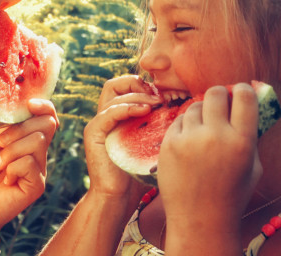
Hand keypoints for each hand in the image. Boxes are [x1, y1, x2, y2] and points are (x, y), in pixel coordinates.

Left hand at [0, 99, 58, 252]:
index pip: (48, 115)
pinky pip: (30, 164)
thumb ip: (0, 123)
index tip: (28, 103)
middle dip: (19, 128)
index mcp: (28, 136)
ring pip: (37, 141)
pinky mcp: (36, 186)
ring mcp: (39, 169)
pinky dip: (13, 166)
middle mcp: (38, 152)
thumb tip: (7, 102)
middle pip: (46, 124)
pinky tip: (3, 177)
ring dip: (12, 149)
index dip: (43, 105)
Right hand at [84, 75, 158, 196]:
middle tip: (159, 95)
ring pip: (113, 93)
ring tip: (157, 102)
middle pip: (115, 83)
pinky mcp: (93, 133)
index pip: (125, 86)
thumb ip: (161, 127)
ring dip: (137, 94)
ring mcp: (98, 123)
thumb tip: (187, 112)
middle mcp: (105, 116)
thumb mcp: (153, 144)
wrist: (118, 197)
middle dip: (138, 83)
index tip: (164, 94)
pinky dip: (127, 107)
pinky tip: (144, 110)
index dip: (144, 84)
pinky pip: (109, 112)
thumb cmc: (139, 174)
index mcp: (117, 116)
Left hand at [157, 84, 261, 233]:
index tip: (239, 93)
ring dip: (200, 112)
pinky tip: (189, 142)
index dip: (242, 90)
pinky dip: (185, 127)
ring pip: (194, 106)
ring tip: (203, 129)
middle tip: (219, 103)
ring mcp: (189, 139)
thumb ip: (251, 136)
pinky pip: (178, 121)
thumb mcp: (253, 166)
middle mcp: (216, 136)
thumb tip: (249, 104)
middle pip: (215, 93)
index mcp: (242, 141)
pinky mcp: (169, 144)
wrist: (200, 219)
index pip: (244, 96)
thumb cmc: (231, 194)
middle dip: (218, 95)